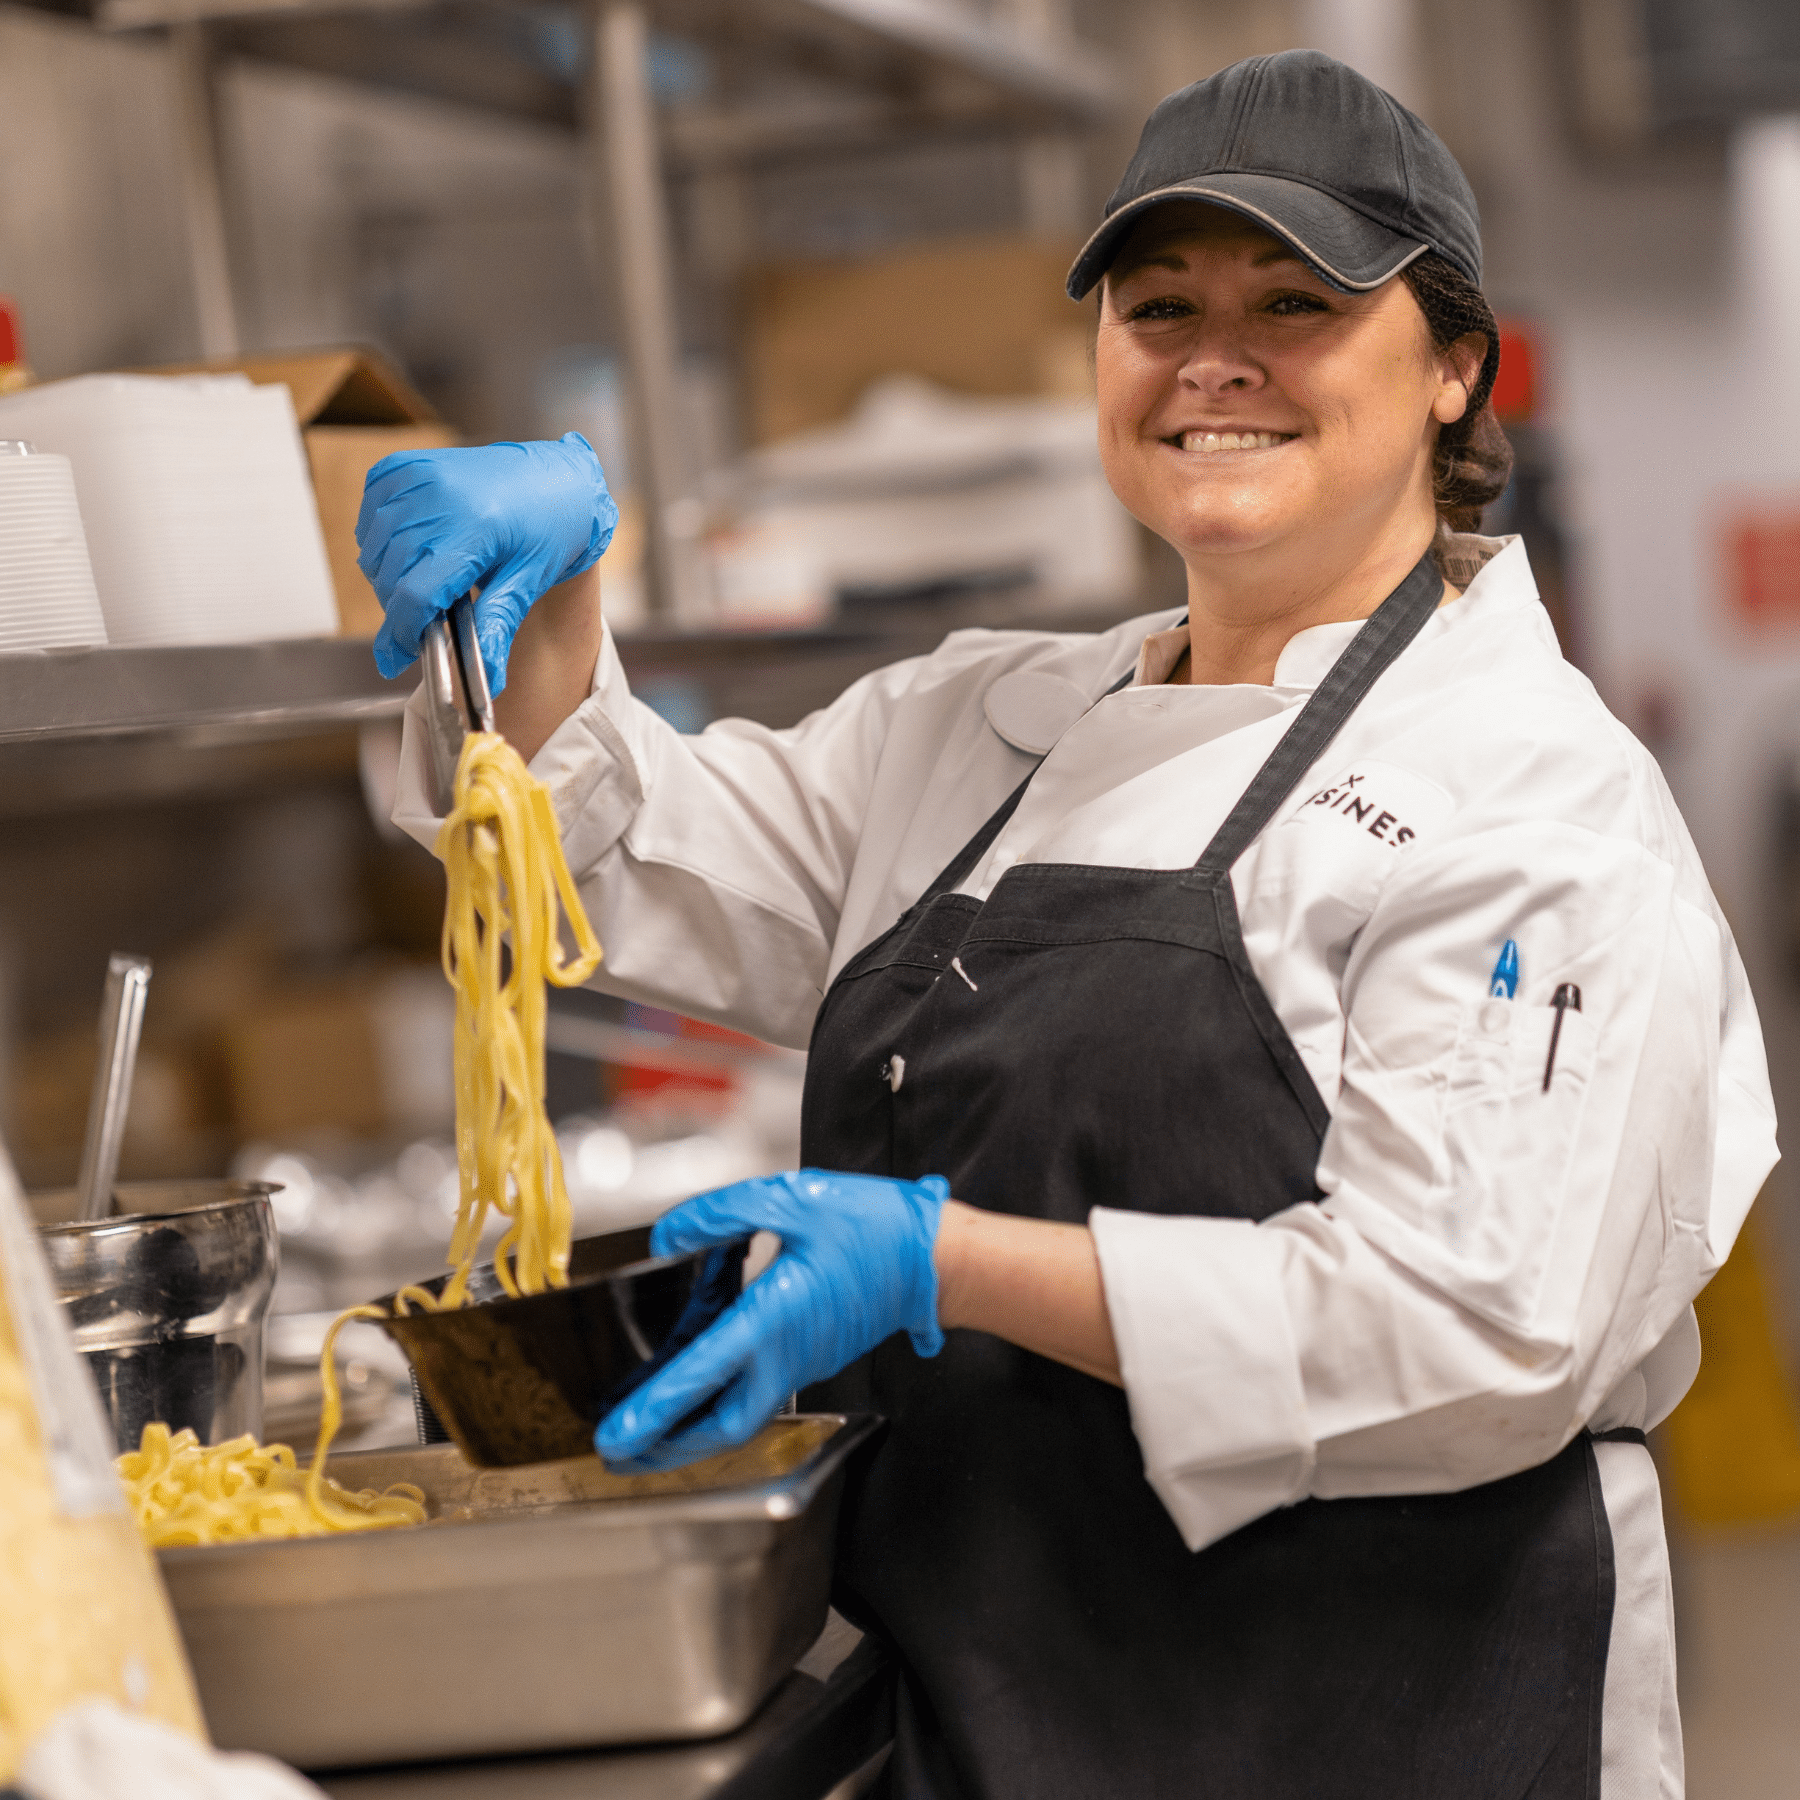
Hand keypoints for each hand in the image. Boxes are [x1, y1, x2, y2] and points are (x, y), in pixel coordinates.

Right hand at [356, 432, 617, 692]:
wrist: (558, 480)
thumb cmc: (550, 530)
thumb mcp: (529, 581)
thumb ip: (498, 626)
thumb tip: (487, 680)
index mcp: (474, 528)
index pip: (414, 593)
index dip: (403, 631)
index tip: (401, 654)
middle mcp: (440, 496)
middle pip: (388, 574)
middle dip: (400, 609)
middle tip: (428, 618)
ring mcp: (419, 475)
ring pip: (373, 547)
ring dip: (388, 576)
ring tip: (427, 582)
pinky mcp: (405, 464)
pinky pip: (371, 512)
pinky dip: (380, 538)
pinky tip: (411, 548)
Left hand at [595, 1170, 948, 1472]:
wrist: (935, 1258)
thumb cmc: (874, 1228)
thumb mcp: (791, 1199)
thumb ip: (722, 1214)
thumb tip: (671, 1236)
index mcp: (775, 1318)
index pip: (701, 1375)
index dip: (653, 1410)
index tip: (615, 1436)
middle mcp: (786, 1354)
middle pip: (718, 1426)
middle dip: (664, 1445)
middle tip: (619, 1449)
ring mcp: (802, 1362)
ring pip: (738, 1416)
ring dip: (690, 1428)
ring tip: (648, 1425)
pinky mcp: (811, 1357)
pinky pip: (757, 1394)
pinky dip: (717, 1403)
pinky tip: (697, 1384)